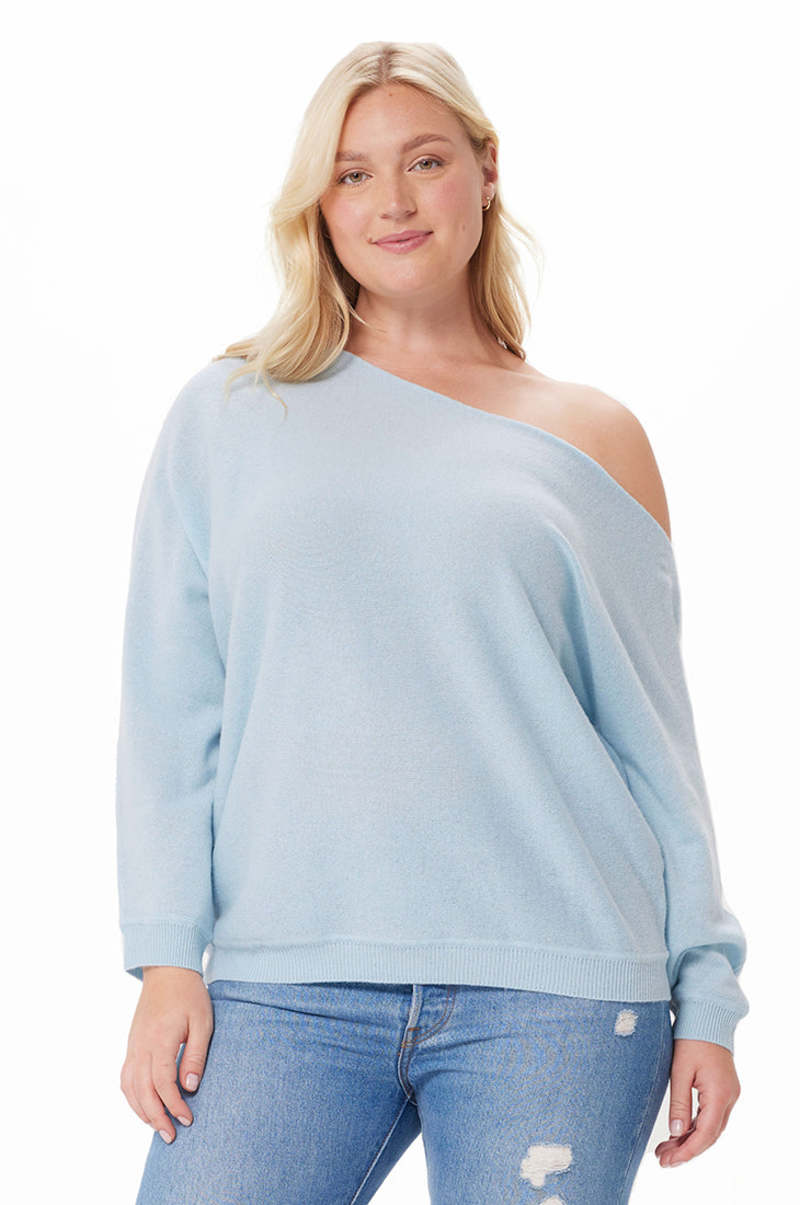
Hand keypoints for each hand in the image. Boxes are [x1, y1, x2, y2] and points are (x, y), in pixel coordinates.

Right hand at [120, 966, 213, 1143]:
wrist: (167, 970)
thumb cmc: (189, 995)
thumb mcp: (202, 1022)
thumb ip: (196, 1055)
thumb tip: (190, 1086)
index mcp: (160, 1040)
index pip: (163, 1083)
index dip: (174, 1105)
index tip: (188, 1119)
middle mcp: (141, 1046)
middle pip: (142, 1091)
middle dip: (156, 1117)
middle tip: (171, 1136)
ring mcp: (133, 1045)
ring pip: (129, 1087)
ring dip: (141, 1110)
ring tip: (157, 1127)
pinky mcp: (131, 1044)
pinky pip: (125, 1076)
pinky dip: (132, 1096)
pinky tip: (143, 1106)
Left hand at [654, 1038, 740, 1167]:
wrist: (706, 1016)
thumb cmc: (691, 1038)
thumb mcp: (679, 1070)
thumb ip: (679, 1102)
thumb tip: (676, 1133)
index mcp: (719, 1093)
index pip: (705, 1133)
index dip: (687, 1151)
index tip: (669, 1160)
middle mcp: (729, 1097)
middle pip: (710, 1135)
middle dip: (687, 1150)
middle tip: (663, 1159)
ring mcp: (728, 1094)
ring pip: (711, 1128)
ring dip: (690, 1140)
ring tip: (666, 1150)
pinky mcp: (723, 1090)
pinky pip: (711, 1116)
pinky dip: (696, 1128)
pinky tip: (679, 1134)